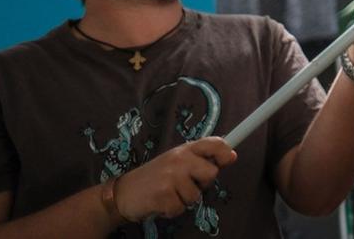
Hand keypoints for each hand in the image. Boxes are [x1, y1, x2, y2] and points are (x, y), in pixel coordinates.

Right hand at [112, 137, 235, 219]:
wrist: (123, 193)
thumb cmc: (155, 177)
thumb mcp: (176, 161)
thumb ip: (199, 159)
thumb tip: (230, 156)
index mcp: (184, 149)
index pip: (213, 143)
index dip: (225, 151)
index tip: (229, 159)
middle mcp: (179, 160)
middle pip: (211, 173)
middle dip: (202, 184)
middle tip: (185, 185)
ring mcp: (170, 177)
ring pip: (196, 196)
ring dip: (184, 200)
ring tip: (169, 193)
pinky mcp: (162, 195)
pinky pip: (181, 209)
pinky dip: (172, 210)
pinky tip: (161, 202)